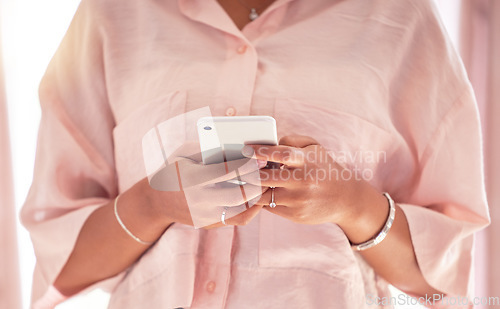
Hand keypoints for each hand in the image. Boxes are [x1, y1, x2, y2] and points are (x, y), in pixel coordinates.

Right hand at [145, 154, 267, 227]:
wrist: (156, 201)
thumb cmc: (174, 169)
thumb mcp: (185, 153)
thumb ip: (208, 148)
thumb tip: (237, 144)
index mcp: (192, 179)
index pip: (226, 172)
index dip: (246, 164)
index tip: (260, 157)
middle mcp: (199, 200)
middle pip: (238, 195)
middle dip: (257, 182)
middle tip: (268, 171)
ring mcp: (205, 216)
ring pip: (241, 210)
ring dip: (257, 196)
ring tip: (266, 182)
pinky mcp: (210, 225)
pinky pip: (238, 219)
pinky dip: (251, 207)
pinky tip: (256, 195)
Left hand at [244, 135, 378, 226]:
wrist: (345, 199)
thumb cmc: (324, 168)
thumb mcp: (315, 148)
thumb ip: (292, 141)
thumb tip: (268, 145)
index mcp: (307, 161)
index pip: (281, 153)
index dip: (261, 151)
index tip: (245, 149)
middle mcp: (302, 181)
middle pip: (265, 177)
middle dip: (248, 173)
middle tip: (236, 168)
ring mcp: (298, 200)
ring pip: (263, 194)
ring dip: (252, 188)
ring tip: (243, 181)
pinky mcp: (295, 215)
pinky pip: (269, 206)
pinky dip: (262, 199)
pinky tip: (259, 193)